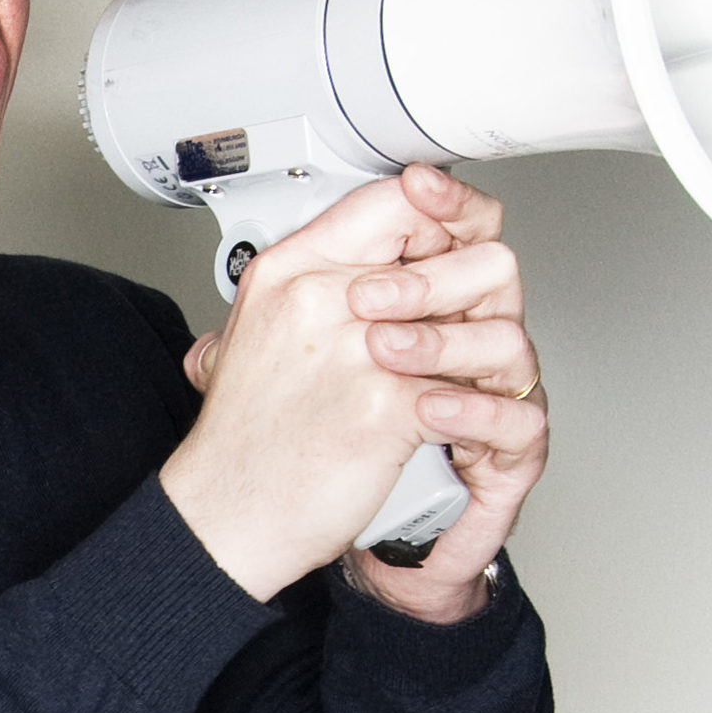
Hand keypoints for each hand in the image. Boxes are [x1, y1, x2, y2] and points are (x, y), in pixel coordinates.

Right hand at [164, 165, 548, 613]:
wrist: (226, 515)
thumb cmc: (247, 438)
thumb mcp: (259, 335)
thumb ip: (314, 289)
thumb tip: (380, 263)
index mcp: (289, 270)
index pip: (395, 197)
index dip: (446, 211)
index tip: (455, 236)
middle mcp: (320, 296)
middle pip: (455, 247)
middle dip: (481, 289)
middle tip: (467, 320)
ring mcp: (357, 349)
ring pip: (481, 313)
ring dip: (486, 350)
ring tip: (462, 376)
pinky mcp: (388, 405)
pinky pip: (473, 388)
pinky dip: (476, 411)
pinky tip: (452, 422)